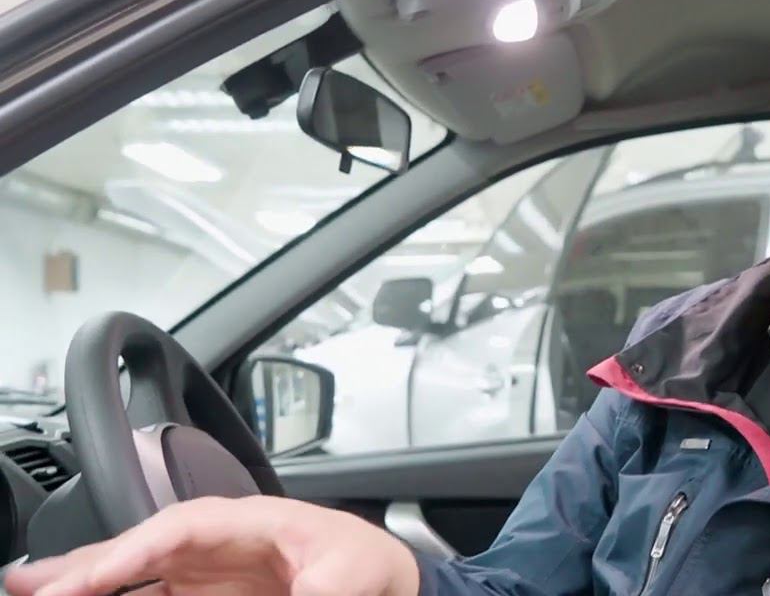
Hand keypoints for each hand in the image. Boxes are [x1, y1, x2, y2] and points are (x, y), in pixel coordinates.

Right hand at [4, 495, 421, 595]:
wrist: (392, 585)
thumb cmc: (372, 567)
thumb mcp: (350, 578)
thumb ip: (313, 592)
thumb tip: (297, 595)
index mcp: (258, 521)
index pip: (181, 529)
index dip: (130, 551)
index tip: (87, 578)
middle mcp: (227, 541)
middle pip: (147, 546)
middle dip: (88, 563)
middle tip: (32, 584)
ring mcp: (217, 569)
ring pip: (140, 571)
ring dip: (91, 580)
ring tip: (36, 588)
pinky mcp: (215, 593)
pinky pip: (158, 594)